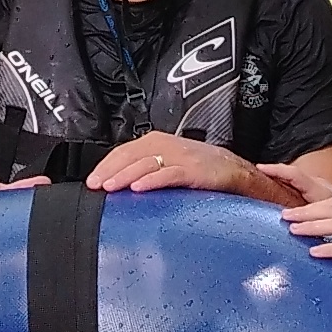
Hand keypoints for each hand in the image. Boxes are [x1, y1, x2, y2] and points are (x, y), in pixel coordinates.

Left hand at [89, 131, 244, 194]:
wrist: (238, 173)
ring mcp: (182, 157)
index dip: (106, 165)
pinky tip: (139, 189)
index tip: (92, 180)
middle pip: (132, 155)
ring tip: (110, 187)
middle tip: (95, 185)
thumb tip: (123, 184)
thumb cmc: (205, 171)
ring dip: (125, 175)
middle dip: (110, 171)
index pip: (125, 151)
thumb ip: (149, 169)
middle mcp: (169, 146)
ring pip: (147, 163)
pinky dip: (153, 180)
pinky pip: (170, 174)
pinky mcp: (195, 171)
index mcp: (160, 142)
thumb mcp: (172, 165)